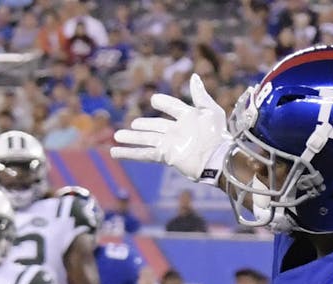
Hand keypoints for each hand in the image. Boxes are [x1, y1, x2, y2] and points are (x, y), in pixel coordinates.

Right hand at [111, 74, 230, 182]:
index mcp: (189, 118)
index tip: (154, 100)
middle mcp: (178, 131)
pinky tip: (115, 152)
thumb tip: (194, 76)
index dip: (164, 103)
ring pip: (146, 139)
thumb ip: (200, 94)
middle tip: (133, 123)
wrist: (217, 158)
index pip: (173, 107)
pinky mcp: (166, 156)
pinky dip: (129, 153)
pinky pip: (144, 153)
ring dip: (132, 138)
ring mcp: (171, 144)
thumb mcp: (210, 111)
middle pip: (156, 126)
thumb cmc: (216, 134)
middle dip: (144, 125)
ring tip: (117, 136)